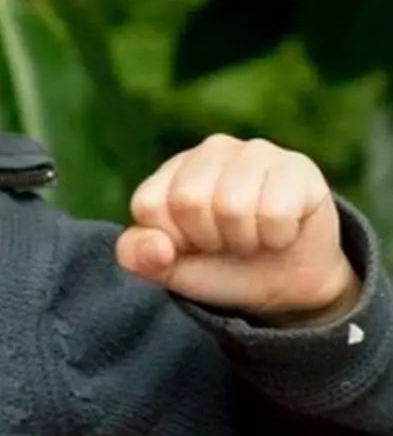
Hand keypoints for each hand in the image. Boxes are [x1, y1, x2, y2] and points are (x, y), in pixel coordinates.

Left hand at [115, 133, 356, 319]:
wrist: (289, 286)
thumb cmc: (224, 268)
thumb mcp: (170, 269)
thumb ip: (138, 256)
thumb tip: (158, 247)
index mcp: (173, 170)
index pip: (149, 204)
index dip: (172, 240)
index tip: (194, 245)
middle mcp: (212, 150)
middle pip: (189, 200)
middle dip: (210, 239)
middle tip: (229, 242)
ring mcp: (257, 152)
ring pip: (232, 205)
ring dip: (245, 240)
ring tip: (255, 236)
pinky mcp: (297, 167)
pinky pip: (275, 211)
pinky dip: (277, 236)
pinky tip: (283, 230)